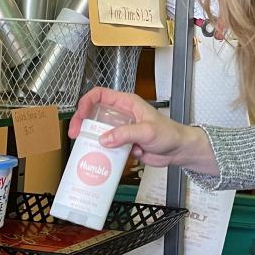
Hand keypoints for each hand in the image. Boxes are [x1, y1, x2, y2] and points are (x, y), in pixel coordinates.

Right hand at [69, 87, 210, 170]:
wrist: (178, 150)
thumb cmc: (169, 133)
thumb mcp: (147, 131)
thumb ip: (125, 134)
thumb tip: (104, 139)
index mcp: (126, 104)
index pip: (100, 95)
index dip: (87, 102)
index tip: (81, 115)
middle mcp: (121, 115)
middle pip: (94, 114)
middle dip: (82, 123)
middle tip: (76, 135)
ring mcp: (120, 130)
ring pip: (98, 132)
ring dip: (91, 140)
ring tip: (84, 149)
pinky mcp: (122, 144)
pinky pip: (107, 147)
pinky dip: (102, 153)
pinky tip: (100, 159)